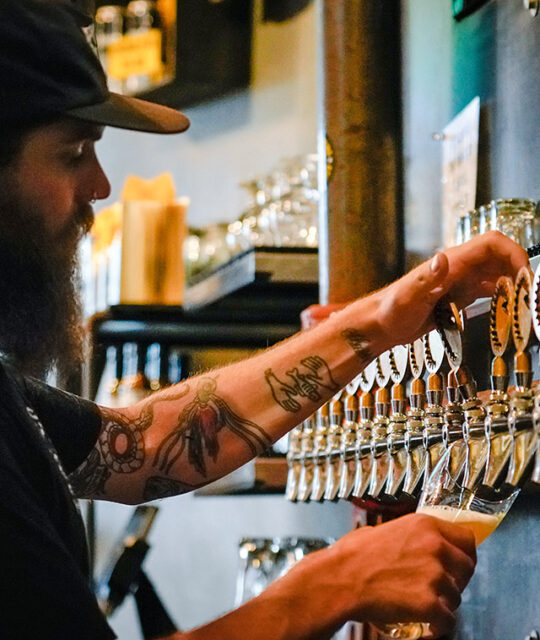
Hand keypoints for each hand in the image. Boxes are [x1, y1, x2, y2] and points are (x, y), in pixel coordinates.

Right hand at [323, 513, 476, 637]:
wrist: (340, 579)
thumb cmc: (353, 556)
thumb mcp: (384, 529)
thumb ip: (408, 535)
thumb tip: (414, 541)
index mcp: (425, 525)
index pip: (467, 539)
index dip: (463, 554)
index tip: (458, 563)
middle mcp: (435, 546)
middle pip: (467, 567)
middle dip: (456, 580)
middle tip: (439, 587)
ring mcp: (435, 575)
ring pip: (457, 596)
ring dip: (443, 603)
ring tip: (422, 605)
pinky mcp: (430, 603)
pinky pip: (449, 620)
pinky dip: (439, 626)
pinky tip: (426, 624)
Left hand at [372, 231, 528, 347]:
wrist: (380, 325)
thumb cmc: (390, 310)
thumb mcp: (408, 296)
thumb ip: (426, 279)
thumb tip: (442, 258)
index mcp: (451, 263)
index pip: (491, 243)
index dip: (513, 253)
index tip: (525, 276)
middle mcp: (459, 268)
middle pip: (500, 258)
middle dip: (520, 271)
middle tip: (530, 297)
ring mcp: (460, 282)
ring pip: (497, 275)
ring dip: (514, 286)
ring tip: (524, 306)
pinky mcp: (459, 297)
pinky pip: (488, 292)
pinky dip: (503, 299)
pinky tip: (508, 312)